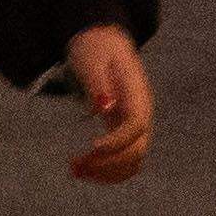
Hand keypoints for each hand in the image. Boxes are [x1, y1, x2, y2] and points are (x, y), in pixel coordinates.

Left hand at [60, 24, 156, 179]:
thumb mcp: (91, 59)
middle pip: (137, 150)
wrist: (105, 43)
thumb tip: (105, 107)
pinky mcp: (124, 131)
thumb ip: (98, 83)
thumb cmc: (96, 49)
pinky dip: (107, 169)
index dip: (118, 141)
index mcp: (136, 94)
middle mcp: (141, 113)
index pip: (136, 125)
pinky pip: (124, 158)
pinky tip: (84, 169)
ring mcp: (135, 125)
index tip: (92, 147)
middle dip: (108, 163)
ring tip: (75, 170)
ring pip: (132, 160)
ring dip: (106, 172)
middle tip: (74, 165)